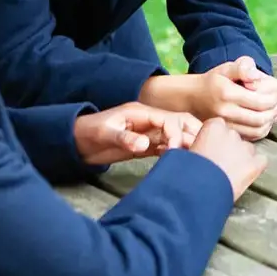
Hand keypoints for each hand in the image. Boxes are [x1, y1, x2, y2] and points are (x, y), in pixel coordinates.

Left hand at [74, 102, 201, 165]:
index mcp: (142, 113)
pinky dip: (175, 153)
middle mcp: (149, 121)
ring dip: (187, 144)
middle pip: (179, 122)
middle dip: (192, 133)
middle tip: (201, 150)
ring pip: (176, 135)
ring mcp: (148, 134)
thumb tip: (145, 144)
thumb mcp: (104, 133)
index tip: (176, 150)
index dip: (177, 133)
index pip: (169, 119)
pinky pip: (166, 147)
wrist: (75, 143)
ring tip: (196, 158)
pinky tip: (179, 162)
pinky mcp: (145, 146)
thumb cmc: (88, 133)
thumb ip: (125, 137)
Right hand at [139, 56, 276, 140]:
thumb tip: (255, 76)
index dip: (274, 97)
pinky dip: (262, 130)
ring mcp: (226, 125)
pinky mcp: (227, 133)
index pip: (261, 101)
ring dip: (271, 121)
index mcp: (228, 94)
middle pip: (262, 118)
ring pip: (258, 130)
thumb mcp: (226, 68)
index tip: (276, 92)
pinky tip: (264, 120)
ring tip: (274, 112)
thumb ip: (242, 67)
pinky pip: (251, 136)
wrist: (192, 98)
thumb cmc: (213, 81)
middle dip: (275, 110)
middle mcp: (226, 112)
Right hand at [190, 117, 268, 199]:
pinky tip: (245, 176)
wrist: (197, 191)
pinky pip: (261, 161)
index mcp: (213, 126)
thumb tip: (200, 149)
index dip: (215, 140)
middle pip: (234, 138)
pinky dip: (255, 167)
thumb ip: (199, 144)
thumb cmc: (188, 174)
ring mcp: (245, 148)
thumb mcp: (187, 152)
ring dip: (241, 158)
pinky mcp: (255, 164)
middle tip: (219, 164)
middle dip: (229, 149)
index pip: (219, 127)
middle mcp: (231, 133)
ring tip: (230, 173)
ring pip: (247, 149)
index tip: (210, 151)